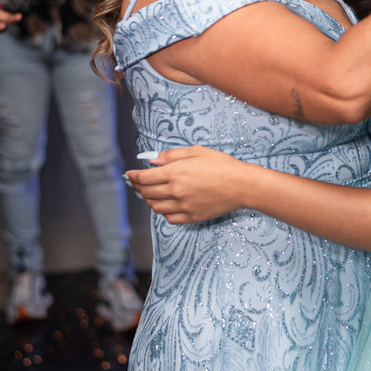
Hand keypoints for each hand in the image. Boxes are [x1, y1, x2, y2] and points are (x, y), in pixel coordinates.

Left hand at [126, 146, 249, 223]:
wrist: (241, 185)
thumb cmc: (221, 164)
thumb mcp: (196, 151)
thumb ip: (171, 155)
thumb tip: (151, 160)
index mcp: (175, 172)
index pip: (144, 178)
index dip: (133, 176)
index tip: (129, 175)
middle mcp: (176, 191)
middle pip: (146, 193)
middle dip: (138, 187)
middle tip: (137, 183)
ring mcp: (183, 206)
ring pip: (155, 207)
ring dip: (149, 200)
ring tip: (150, 194)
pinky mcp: (192, 217)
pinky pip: (169, 218)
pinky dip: (163, 212)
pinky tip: (166, 205)